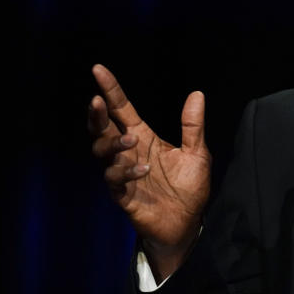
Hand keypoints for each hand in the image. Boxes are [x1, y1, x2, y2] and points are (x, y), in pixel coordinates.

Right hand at [88, 64, 210, 278]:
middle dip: (97, 114)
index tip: (98, 70)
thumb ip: (193, 125)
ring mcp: (123, 173)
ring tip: (131, 138)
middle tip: (96, 101)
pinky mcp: (123, 195)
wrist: (187, 224)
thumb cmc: (189, 187)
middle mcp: (129, 152)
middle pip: (103, 128)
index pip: (122, 109)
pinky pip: (115, 180)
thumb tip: (197, 93)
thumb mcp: (197, 152)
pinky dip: (126, 172)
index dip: (110, 90)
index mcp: (144, 138)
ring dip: (113, 142)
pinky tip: (143, 169)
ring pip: (102, 152)